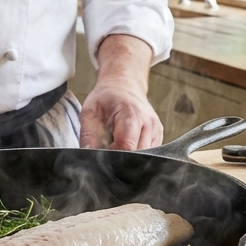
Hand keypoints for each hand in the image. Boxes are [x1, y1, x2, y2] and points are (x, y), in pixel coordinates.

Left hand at [79, 35, 161, 149]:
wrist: (124, 85)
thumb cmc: (106, 98)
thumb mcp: (89, 112)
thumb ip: (88, 135)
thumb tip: (87, 156)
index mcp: (131, 114)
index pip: (127, 146)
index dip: (114, 156)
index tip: (103, 157)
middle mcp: (148, 123)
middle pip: (138, 155)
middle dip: (122, 160)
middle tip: (108, 153)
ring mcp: (156, 130)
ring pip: (145, 157)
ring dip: (130, 158)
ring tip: (117, 146)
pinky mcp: (158, 136)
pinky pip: (149, 154)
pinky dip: (137, 155)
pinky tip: (127, 145)